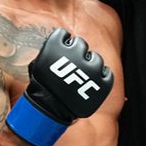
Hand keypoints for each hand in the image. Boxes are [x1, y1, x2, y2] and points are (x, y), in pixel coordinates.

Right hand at [6, 28, 113, 145]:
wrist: (50, 110)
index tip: (60, 49)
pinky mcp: (102, 82)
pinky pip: (107, 74)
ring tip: (83, 74)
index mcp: (57, 47)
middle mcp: (76, 54)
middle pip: (80, 44)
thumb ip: (48, 52)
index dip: (61, 42)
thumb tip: (58, 45)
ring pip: (96, 58)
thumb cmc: (41, 88)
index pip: (62, 35)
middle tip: (71, 62)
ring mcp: (92, 68)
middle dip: (76, 51)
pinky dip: (102, 76)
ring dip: (90, 63)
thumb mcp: (38, 65)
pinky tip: (94, 80)